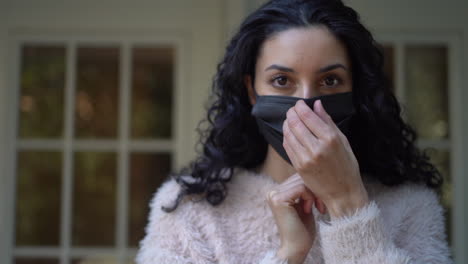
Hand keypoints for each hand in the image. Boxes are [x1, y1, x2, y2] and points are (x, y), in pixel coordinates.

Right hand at [266, 173, 324, 263]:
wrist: (297, 248)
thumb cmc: (303, 229)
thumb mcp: (304, 204)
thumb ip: (304, 189)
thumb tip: (314, 172)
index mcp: (277, 192)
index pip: (298, 177)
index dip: (312, 186)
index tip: (319, 203)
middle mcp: (272, 192)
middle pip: (300, 177)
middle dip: (314, 190)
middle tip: (320, 206)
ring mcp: (273, 195)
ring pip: (302, 181)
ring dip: (314, 194)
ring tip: (316, 208)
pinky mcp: (278, 199)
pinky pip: (301, 187)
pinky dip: (310, 197)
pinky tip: (309, 209)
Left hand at [283, 99, 368, 219]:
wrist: (343, 193)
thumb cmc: (347, 166)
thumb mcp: (343, 141)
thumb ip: (328, 121)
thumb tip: (317, 104)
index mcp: (330, 139)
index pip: (308, 117)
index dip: (300, 107)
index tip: (299, 104)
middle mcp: (316, 148)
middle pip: (296, 123)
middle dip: (291, 113)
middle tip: (292, 110)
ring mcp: (305, 158)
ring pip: (289, 134)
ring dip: (287, 123)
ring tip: (290, 119)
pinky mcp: (298, 167)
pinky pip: (288, 146)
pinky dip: (287, 136)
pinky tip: (290, 133)